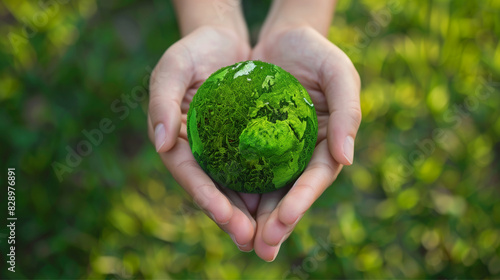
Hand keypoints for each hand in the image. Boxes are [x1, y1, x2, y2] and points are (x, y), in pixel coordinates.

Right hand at [148, 26, 257, 250]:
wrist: (224, 40)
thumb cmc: (194, 51)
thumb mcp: (173, 68)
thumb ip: (162, 101)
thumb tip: (160, 144)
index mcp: (175, 140)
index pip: (188, 173)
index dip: (204, 196)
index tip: (224, 215)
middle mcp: (197, 151)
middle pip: (213, 189)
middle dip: (230, 216)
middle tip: (250, 239)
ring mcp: (221, 151)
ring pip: (235, 187)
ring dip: (250, 213)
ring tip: (268, 235)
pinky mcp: (243, 144)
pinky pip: (254, 170)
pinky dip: (265, 188)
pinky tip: (281, 206)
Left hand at [249, 26, 361, 260]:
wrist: (284, 40)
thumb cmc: (317, 54)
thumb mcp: (339, 74)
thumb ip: (349, 113)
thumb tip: (346, 159)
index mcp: (327, 144)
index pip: (316, 178)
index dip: (302, 199)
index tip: (285, 218)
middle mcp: (302, 154)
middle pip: (290, 193)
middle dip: (278, 223)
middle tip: (262, 248)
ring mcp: (276, 152)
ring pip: (266, 190)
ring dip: (256, 218)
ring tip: (244, 242)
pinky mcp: (252, 144)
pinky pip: (244, 170)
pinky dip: (236, 191)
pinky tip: (225, 210)